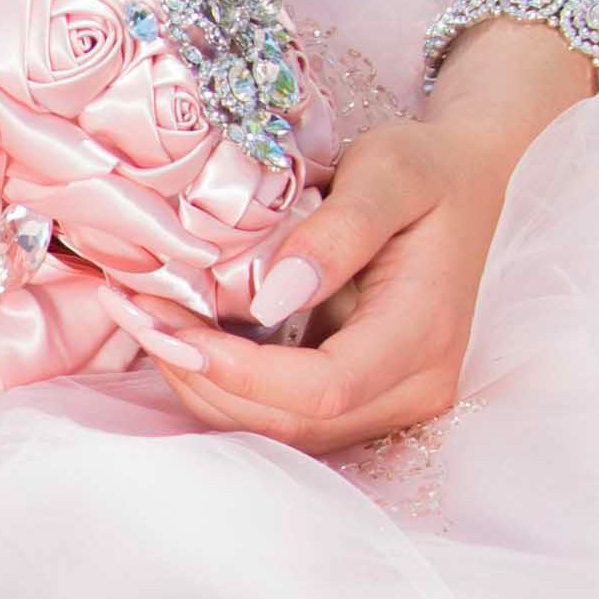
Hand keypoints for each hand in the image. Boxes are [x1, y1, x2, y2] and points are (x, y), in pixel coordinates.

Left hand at [148, 32, 589, 454]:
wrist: (463, 179)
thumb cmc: (427, 168)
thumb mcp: (389, 171)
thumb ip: (340, 231)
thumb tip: (273, 296)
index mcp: (425, 333)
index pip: (323, 390)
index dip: (238, 373)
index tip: (169, 326)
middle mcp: (414, 387)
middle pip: (292, 424)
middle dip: (202, 377)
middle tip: (135, 314)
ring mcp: (390, 401)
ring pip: (279, 430)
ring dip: (202, 385)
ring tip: (147, 321)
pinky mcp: (362, 399)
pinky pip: (281, 414)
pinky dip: (223, 383)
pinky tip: (182, 335)